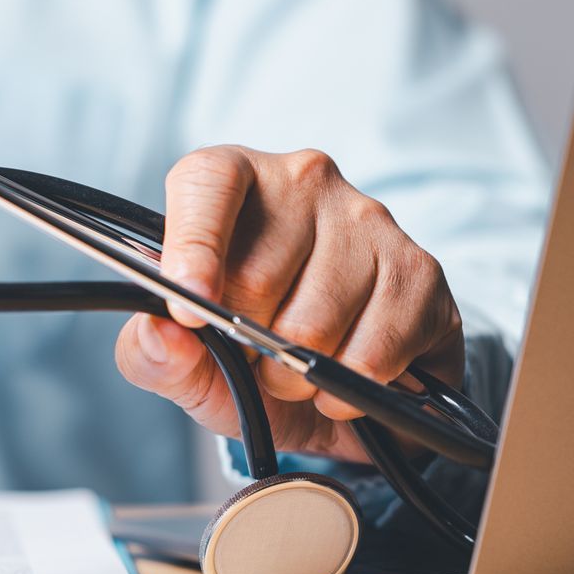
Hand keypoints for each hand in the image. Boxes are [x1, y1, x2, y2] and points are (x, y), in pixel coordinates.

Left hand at [114, 147, 461, 461]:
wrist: (332, 395)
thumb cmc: (246, 356)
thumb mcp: (187, 362)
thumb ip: (153, 351)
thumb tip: (163, 333)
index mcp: (229, 178)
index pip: (207, 183)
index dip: (193, 248)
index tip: (190, 311)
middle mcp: (304, 180)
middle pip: (258, 276)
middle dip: (248, 346)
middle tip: (255, 359)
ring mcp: (369, 218)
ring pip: (318, 322)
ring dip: (299, 377)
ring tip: (297, 371)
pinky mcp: (421, 270)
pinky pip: (375, 353)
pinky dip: (350, 390)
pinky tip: (343, 379)